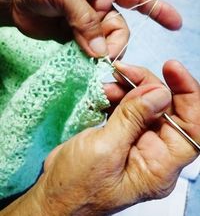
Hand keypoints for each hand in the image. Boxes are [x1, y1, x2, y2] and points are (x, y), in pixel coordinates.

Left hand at [0, 0, 181, 57]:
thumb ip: (84, 20)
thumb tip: (100, 51)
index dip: (157, 9)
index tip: (174, 22)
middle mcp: (100, 5)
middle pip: (121, 30)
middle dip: (115, 44)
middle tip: (103, 56)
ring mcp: (89, 24)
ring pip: (107, 44)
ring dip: (102, 54)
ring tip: (89, 58)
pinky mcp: (77, 38)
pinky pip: (91, 51)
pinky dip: (91, 59)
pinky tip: (86, 62)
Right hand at [30, 60, 198, 215]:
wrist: (53, 193)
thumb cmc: (76, 184)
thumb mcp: (104, 149)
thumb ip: (132, 119)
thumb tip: (160, 92)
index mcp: (159, 166)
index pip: (192, 127)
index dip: (189, 95)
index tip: (172, 69)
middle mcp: (155, 152)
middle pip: (167, 109)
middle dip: (148, 85)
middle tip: (125, 72)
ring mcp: (138, 141)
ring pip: (146, 104)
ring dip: (129, 89)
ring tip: (107, 85)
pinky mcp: (123, 133)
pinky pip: (129, 107)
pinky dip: (118, 95)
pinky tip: (105, 92)